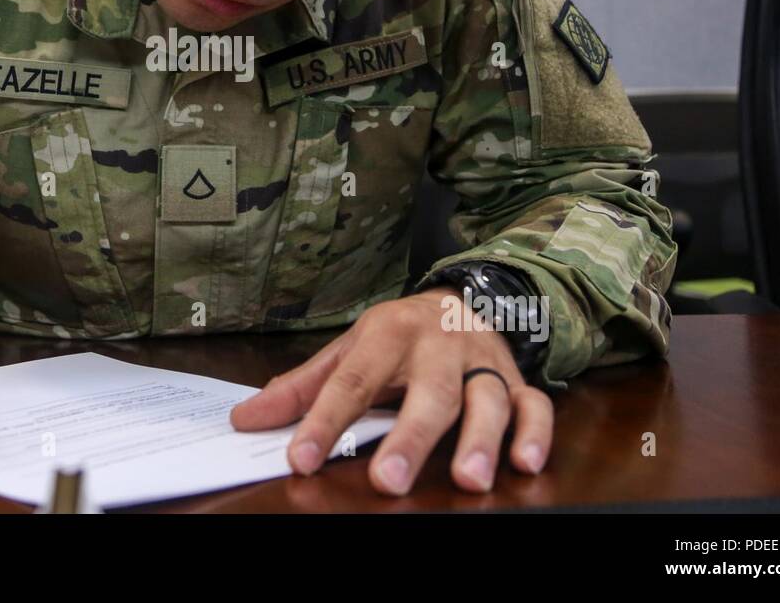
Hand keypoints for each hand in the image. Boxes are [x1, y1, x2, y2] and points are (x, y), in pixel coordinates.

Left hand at [230, 286, 553, 494]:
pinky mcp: (516, 378)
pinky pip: (534, 404)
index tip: (302, 458)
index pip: (351, 381)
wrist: (458, 298)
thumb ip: (301, 388)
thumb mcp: (347, 351)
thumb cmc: (395, 337)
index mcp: (386, 335)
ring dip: (480, 438)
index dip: (324, 420)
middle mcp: (437, 346)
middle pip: (427, 392)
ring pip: (487, 398)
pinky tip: (525, 463)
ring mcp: (481, 362)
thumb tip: (244, 419)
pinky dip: (534, 432)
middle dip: (410, 437)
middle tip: (390, 480)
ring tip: (468, 479)